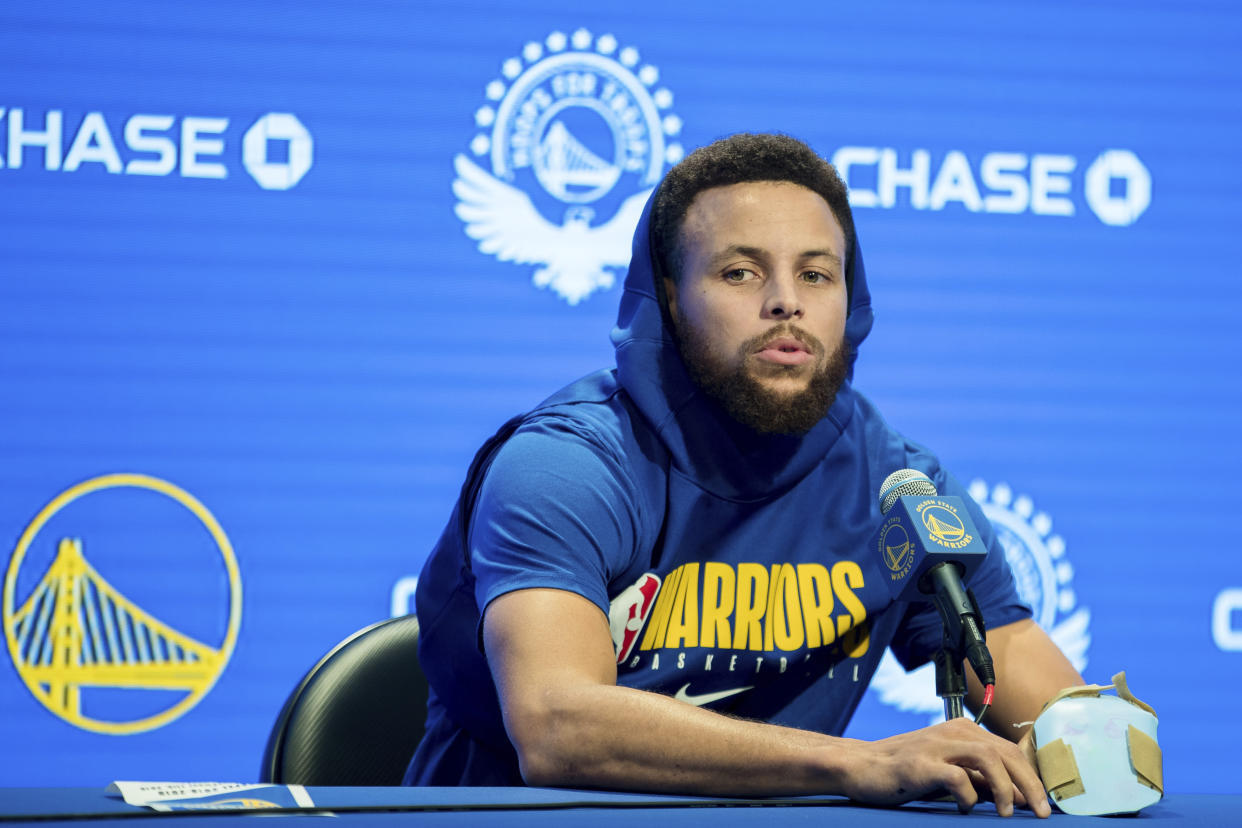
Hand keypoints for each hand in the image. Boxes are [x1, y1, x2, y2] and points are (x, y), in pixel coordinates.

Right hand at [838, 718, 1051, 817]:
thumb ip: (980, 779)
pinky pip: (956, 777)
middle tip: (1042, 813)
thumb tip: (1018, 796)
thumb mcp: (948, 771)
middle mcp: (953, 732)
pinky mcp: (920, 764)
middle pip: (1005, 752)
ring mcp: (936, 746)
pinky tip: (965, 809)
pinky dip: (968, 796)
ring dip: (1005, 787)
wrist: (861, 766)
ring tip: (1008, 814)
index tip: (1043, 804)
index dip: (1032, 777)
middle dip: (1029, 785)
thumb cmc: (906, 772)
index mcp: (962, 731)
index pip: (1010, 750)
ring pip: (987, 757)